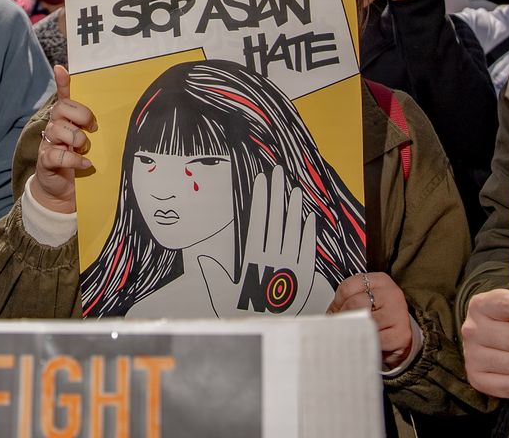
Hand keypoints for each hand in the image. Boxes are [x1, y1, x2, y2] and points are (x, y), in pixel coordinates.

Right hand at [33, 66, 95, 214]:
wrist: (64, 191)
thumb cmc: (79, 162)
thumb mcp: (90, 142)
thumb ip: (95, 128)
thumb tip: (111, 112)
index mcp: (66, 118)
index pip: (63, 95)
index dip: (62, 81)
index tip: (62, 69)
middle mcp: (55, 126)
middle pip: (62, 108)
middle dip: (81, 115)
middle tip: (92, 129)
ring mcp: (48, 142)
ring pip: (59, 129)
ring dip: (77, 140)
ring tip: (84, 150)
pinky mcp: (46, 160)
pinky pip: (57, 154)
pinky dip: (74, 160)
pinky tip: (85, 164)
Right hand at [197, 166, 319, 315]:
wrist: (269, 336)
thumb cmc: (243, 315)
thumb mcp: (223, 295)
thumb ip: (214, 274)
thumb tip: (199, 256)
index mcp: (253, 260)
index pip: (257, 222)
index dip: (260, 200)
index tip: (261, 180)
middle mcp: (273, 259)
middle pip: (275, 220)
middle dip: (276, 194)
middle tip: (278, 172)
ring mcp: (290, 267)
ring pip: (292, 231)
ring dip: (293, 209)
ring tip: (295, 189)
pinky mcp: (304, 277)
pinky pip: (307, 250)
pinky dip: (308, 234)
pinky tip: (308, 218)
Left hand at [330, 273, 416, 370]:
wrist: (403, 337)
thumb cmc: (380, 318)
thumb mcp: (365, 303)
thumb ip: (346, 304)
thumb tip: (327, 317)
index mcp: (379, 281)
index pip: (348, 287)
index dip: (337, 303)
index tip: (336, 314)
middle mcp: (391, 293)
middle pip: (355, 303)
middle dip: (344, 318)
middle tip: (340, 327)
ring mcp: (398, 313)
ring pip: (364, 321)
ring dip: (353, 332)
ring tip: (350, 336)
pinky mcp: (401, 334)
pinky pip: (374, 339)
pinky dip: (365, 343)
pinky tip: (363, 344)